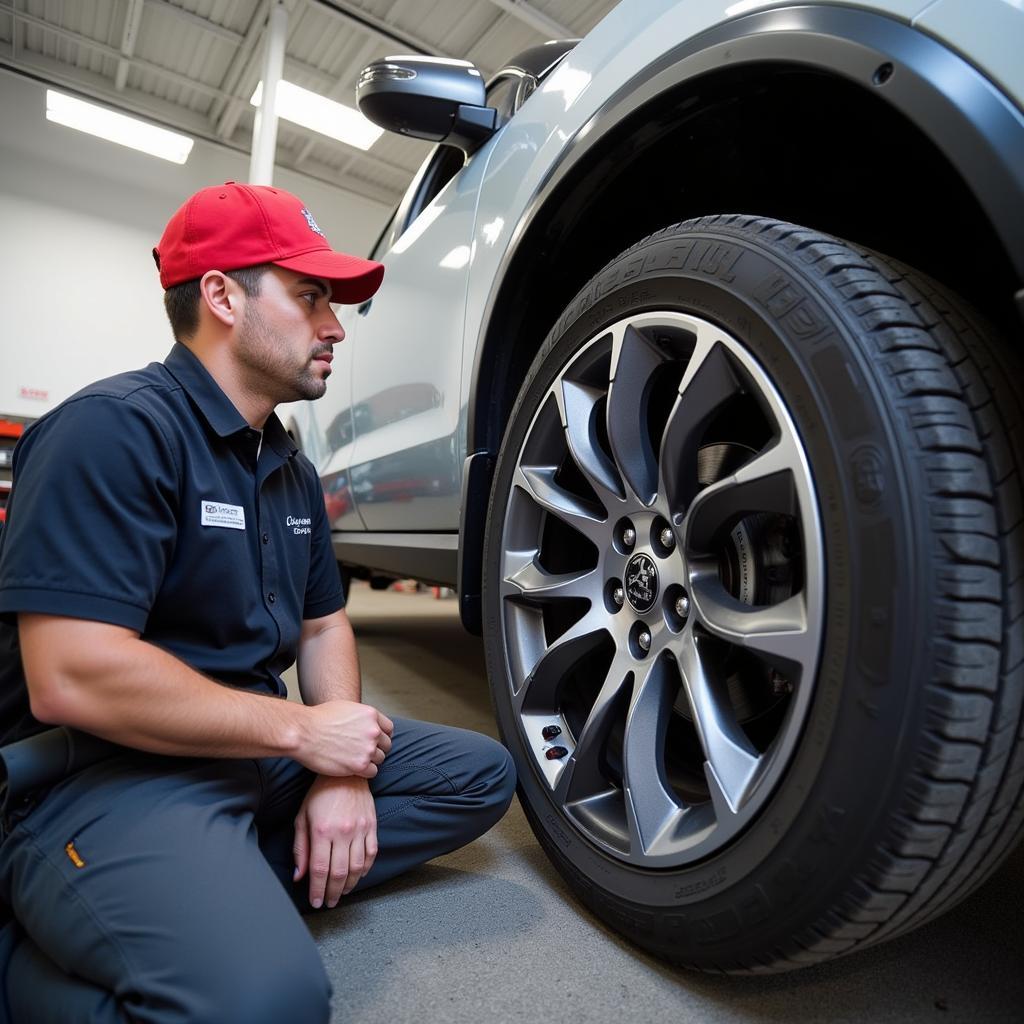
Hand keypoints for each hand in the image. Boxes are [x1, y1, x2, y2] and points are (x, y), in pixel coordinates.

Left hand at [293, 775, 377, 908]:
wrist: (346, 773)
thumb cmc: (320, 794)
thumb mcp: (302, 817)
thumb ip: (300, 848)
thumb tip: (299, 876)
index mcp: (322, 831)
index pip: (319, 869)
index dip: (317, 890)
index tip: (316, 902)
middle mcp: (343, 832)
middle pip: (339, 872)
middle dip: (333, 893)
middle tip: (329, 903)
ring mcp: (360, 829)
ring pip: (357, 867)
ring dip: (349, 885)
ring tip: (342, 893)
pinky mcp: (372, 825)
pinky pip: (371, 853)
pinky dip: (365, 869)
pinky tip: (357, 876)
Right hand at [298, 700, 393, 776]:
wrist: (303, 732)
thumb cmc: (318, 719)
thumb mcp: (346, 708)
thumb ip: (361, 717)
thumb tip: (365, 723)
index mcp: (371, 715)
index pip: (388, 729)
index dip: (381, 736)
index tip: (375, 741)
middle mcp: (373, 731)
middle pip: (386, 745)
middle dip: (376, 749)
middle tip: (362, 752)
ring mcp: (368, 748)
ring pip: (380, 759)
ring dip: (370, 760)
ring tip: (355, 760)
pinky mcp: (359, 765)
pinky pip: (372, 772)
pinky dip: (364, 772)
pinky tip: (353, 769)